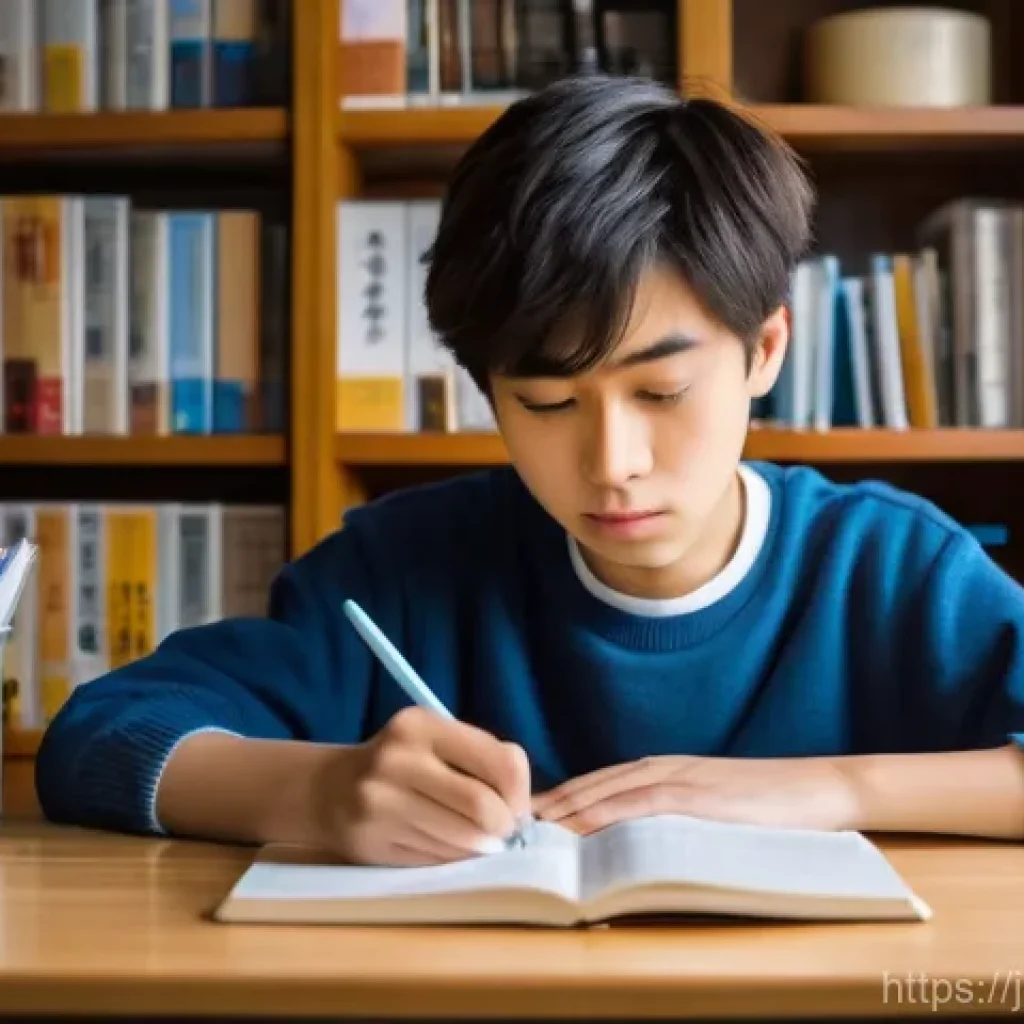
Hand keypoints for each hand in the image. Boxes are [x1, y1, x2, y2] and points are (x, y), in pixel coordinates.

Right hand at [311, 706, 530, 866]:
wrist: (329, 790)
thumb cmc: (403, 765)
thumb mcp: (437, 742)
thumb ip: (482, 761)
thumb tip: (523, 810)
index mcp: (423, 725)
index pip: (501, 760)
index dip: (520, 793)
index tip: (516, 807)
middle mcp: (398, 759)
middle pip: (482, 806)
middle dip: (503, 827)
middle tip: (500, 833)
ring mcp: (380, 802)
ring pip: (461, 840)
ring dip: (479, 849)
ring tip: (472, 841)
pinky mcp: (371, 841)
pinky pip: (435, 861)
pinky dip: (451, 860)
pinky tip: (440, 847)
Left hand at [532, 754, 861, 834]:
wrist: (816, 789)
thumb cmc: (763, 806)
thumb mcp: (706, 811)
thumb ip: (667, 820)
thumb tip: (629, 848)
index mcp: (658, 771)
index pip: (592, 785)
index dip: (554, 801)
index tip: (520, 820)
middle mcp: (659, 769)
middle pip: (589, 786)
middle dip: (547, 806)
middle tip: (507, 825)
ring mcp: (678, 779)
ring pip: (606, 792)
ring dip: (565, 811)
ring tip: (529, 831)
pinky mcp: (698, 796)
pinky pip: (642, 805)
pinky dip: (607, 815)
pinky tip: (581, 828)